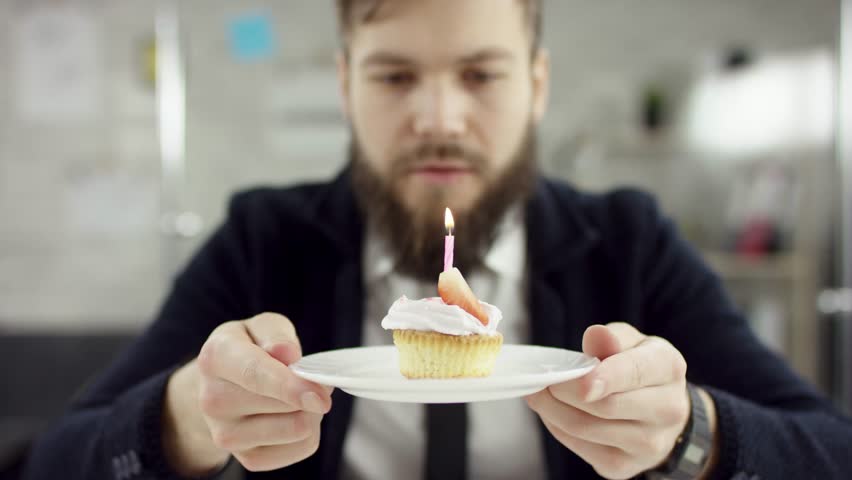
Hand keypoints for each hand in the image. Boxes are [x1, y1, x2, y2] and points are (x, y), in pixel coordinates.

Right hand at [162, 312, 332, 474]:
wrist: (221, 385)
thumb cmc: (248, 349)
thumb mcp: (261, 326)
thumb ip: (275, 334)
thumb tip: (287, 354)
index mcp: (216, 358)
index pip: (255, 375)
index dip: (290, 386)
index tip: (320, 395)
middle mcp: (213, 400)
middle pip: (284, 405)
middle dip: (310, 390)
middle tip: (309, 377)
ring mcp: (226, 435)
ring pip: (297, 429)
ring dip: (311, 410)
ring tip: (298, 395)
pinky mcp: (248, 459)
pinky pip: (302, 448)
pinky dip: (310, 431)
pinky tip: (292, 415)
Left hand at [526, 323, 692, 479]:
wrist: (662, 412)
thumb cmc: (638, 368)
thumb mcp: (630, 342)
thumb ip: (612, 338)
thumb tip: (596, 335)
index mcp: (668, 367)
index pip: (636, 372)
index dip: (606, 377)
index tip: (579, 378)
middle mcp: (667, 409)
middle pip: (606, 405)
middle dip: (565, 390)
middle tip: (544, 377)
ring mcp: (648, 444)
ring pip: (586, 427)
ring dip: (552, 408)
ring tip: (539, 391)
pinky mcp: (624, 466)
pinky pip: (578, 445)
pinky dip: (556, 426)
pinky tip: (551, 411)